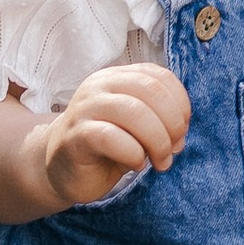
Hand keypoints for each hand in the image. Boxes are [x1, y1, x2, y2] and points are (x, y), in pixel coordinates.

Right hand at [35, 64, 190, 206]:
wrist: (62, 168)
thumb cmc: (105, 146)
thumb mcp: (136, 126)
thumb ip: (158, 118)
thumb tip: (180, 131)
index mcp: (117, 77)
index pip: (159, 76)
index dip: (180, 104)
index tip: (182, 131)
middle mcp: (99, 85)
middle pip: (151, 91)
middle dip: (172, 123)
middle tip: (174, 149)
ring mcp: (85, 108)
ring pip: (134, 112)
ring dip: (157, 141)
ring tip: (159, 161)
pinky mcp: (75, 135)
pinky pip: (111, 137)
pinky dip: (133, 153)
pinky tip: (136, 164)